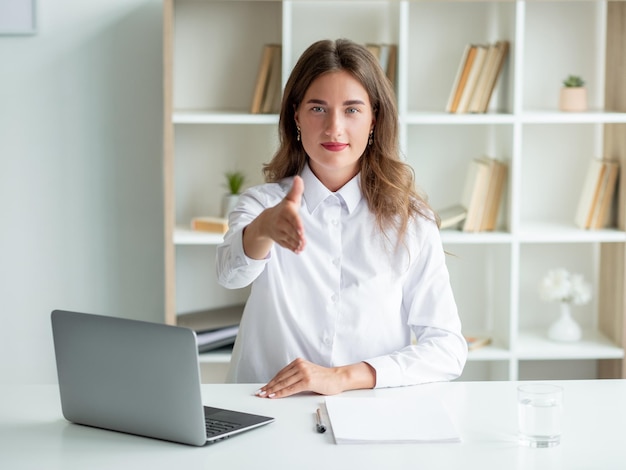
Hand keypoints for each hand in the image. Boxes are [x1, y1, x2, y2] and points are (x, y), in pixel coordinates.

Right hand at [243, 176, 305, 257]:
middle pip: (290, 230)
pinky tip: (298, 250)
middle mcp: (281, 223)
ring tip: (302, 246)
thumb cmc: (283, 209)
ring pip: (289, 239)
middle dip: (296, 236)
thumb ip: (296, 190)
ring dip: (295, 243)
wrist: (266, 221)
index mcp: (285, 212)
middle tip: (303, 241)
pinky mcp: (281, 240)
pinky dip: (292, 248)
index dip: (296, 224)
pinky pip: (286, 245)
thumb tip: (299, 178)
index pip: (292, 218)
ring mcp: (280, 232)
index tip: (301, 230)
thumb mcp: (289, 199)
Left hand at [255, 358, 375, 398]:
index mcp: (298, 362)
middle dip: (268, 386)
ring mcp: (303, 372)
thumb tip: (281, 385)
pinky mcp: (308, 380)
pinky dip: (281, 393)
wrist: (337, 378)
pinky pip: (291, 388)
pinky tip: (275, 396)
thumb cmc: (324, 378)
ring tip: (264, 395)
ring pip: (283, 383)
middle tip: (259, 393)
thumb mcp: (307, 373)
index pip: (280, 373)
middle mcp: (300, 365)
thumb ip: (295, 376)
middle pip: (280, 378)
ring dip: (272, 390)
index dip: (271, 381)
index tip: (263, 387)